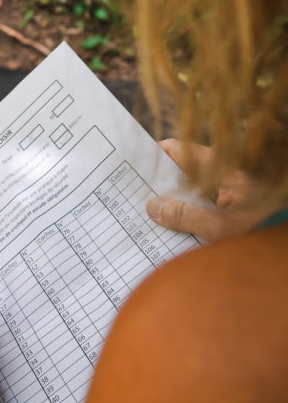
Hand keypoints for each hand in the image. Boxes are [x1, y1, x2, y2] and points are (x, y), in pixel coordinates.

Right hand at [145, 138, 279, 240]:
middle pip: (178, 171)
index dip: (153, 154)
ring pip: (186, 189)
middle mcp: (218, 173)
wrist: (286, 252)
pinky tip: (169, 229)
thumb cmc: (264, 227)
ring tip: (143, 214)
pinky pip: (197, 205)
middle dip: (156, 183)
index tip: (132, 163)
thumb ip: (188, 217)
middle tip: (131, 194)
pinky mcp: (227, 206)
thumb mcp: (223, 227)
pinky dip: (183, 214)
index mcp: (217, 166)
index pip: (178, 150)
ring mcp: (222, 189)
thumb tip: (152, 207)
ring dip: (169, 202)